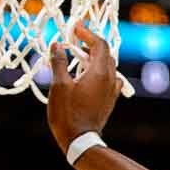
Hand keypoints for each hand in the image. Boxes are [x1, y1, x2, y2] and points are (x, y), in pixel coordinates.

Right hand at [47, 22, 122, 152]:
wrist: (81, 141)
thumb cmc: (68, 114)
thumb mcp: (59, 85)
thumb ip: (59, 62)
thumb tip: (57, 45)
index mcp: (100, 73)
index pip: (100, 45)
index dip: (88, 34)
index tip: (75, 28)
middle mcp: (111, 81)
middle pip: (106, 54)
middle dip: (90, 44)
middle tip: (73, 40)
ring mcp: (112, 92)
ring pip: (107, 67)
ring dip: (93, 58)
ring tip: (76, 57)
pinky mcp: (109, 101)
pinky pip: (108, 79)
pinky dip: (97, 71)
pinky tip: (83, 75)